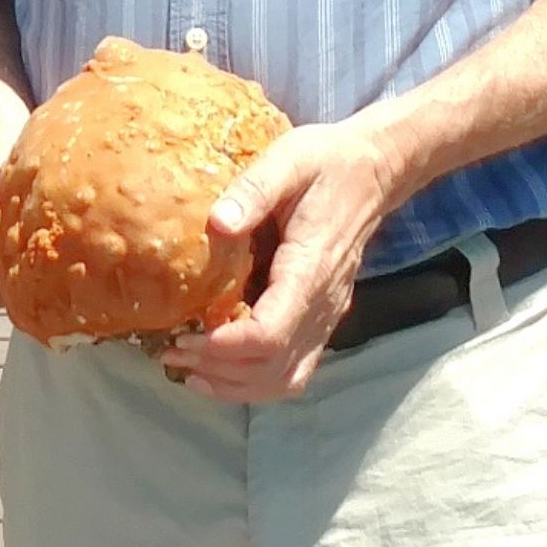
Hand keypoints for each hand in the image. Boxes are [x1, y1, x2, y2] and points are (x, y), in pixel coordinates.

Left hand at [163, 116, 410, 402]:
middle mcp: (323, 302)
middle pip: (276, 367)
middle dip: (221, 371)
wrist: (374, 169)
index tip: (185, 339)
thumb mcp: (286, 161)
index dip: (226, 347)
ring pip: (288, 377)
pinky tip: (218, 367)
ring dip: (236, 385)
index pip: (272, 333)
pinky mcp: (321, 316)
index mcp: (310, 268)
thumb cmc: (325, 162)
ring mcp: (327, 314)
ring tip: (187, 371)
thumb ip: (253, 191)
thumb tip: (217, 222)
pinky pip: (294, 367)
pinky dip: (255, 379)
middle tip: (171, 354)